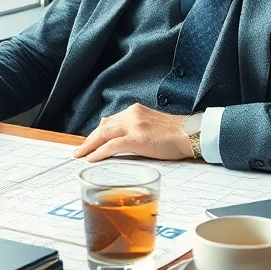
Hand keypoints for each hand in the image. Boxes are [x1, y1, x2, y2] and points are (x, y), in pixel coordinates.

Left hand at [72, 104, 193, 161]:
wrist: (191, 133)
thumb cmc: (176, 134)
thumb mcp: (153, 126)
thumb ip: (138, 129)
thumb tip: (125, 140)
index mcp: (135, 111)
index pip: (110, 121)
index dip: (97, 133)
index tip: (90, 141)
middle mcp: (131, 115)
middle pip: (103, 127)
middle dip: (89, 140)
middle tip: (79, 150)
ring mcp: (133, 125)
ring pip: (103, 134)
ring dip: (89, 146)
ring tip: (80, 155)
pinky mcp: (136, 138)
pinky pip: (111, 145)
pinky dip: (99, 152)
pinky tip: (91, 159)